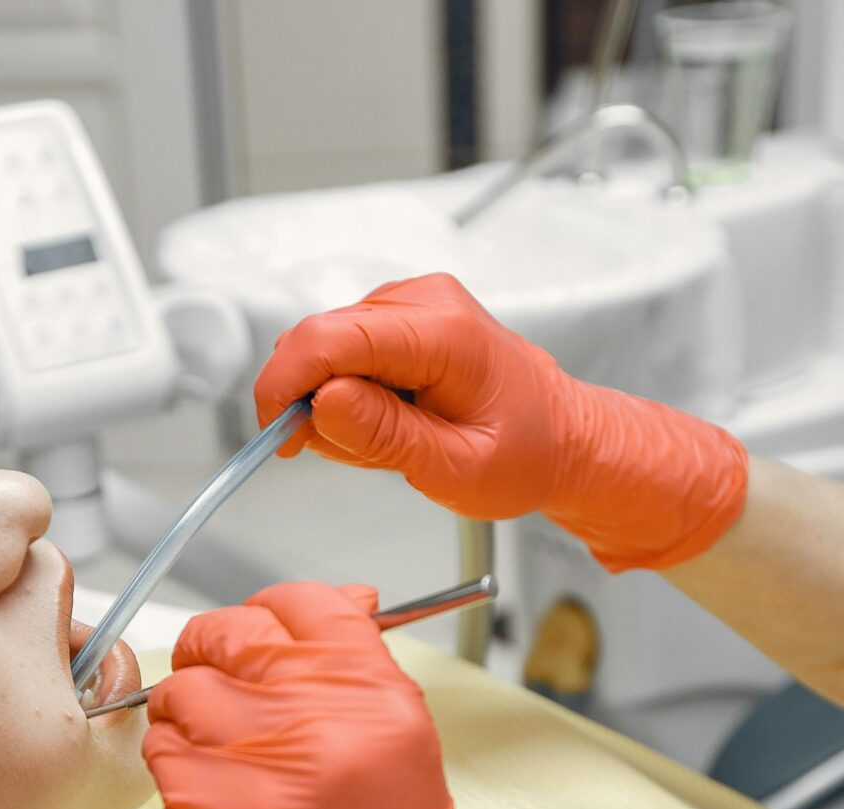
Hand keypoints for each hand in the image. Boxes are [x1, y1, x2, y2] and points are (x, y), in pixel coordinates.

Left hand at [143, 582, 597, 808]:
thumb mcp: (407, 776)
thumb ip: (362, 688)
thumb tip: (334, 611)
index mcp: (383, 711)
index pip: (306, 607)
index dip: (272, 615)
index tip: (264, 635)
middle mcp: (321, 731)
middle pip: (233, 638)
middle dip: (215, 656)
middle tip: (219, 687)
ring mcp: (255, 776)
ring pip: (183, 696)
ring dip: (188, 720)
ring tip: (217, 764)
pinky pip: (163, 762)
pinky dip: (175, 776)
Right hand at [254, 272, 750, 572]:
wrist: (565, 438)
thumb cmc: (528, 455)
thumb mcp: (458, 471)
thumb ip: (387, 438)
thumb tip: (322, 403)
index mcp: (444, 334)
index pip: (329, 339)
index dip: (284, 386)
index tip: (278, 436)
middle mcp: (425, 301)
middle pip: (319, 339)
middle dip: (310, 403)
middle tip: (350, 453)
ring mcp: (413, 302)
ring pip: (326, 347)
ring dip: (333, 403)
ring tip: (389, 441)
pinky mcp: (402, 315)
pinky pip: (344, 350)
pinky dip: (349, 393)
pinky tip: (391, 420)